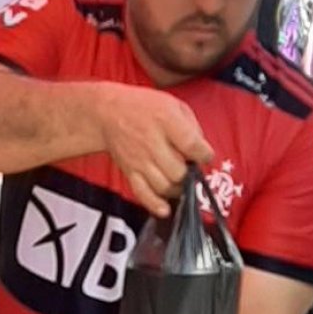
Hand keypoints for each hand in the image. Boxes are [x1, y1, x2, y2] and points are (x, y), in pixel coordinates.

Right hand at [96, 83, 213, 216]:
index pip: (192, 145)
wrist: (107, 112)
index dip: (204, 154)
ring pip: (164, 186)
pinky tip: (165, 208)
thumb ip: (192, 127)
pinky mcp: (129, 171)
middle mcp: (151, 142)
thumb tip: (202, 151)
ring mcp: (139, 160)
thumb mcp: (173, 104)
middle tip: (190, 167)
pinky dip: (155, 204)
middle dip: (190, 173)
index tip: (205, 155)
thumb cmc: (143, 107)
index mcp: (165, 120)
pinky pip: (143, 193)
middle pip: (178, 171)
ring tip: (180, 180)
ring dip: (178, 188)